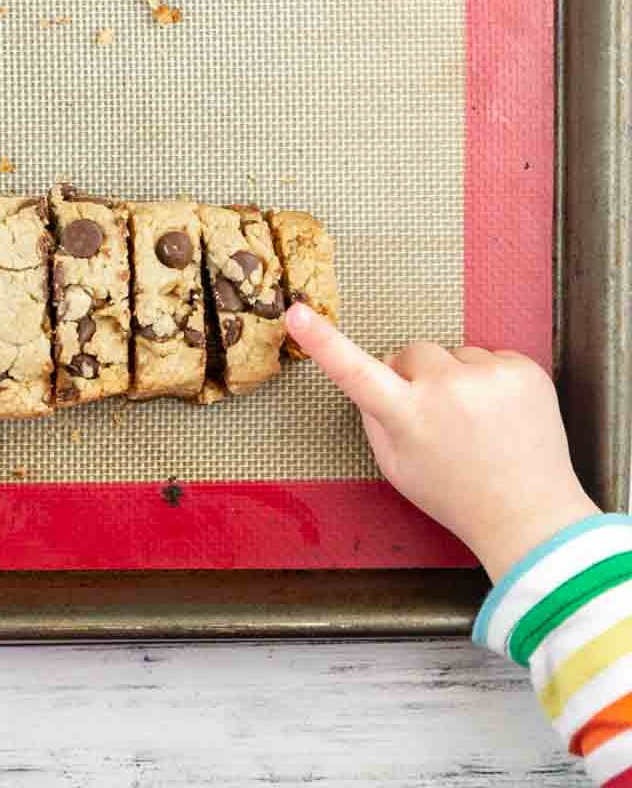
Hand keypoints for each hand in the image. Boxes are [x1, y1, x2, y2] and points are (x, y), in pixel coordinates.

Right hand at [287, 302, 599, 581]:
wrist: (531, 516)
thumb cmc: (456, 496)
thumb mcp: (397, 468)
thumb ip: (376, 417)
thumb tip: (375, 371)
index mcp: (408, 418)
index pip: (355, 371)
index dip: (322, 341)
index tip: (297, 312)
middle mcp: (446, 391)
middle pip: (413, 351)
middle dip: (417, 374)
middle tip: (437, 417)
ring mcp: (489, 377)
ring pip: (456, 355)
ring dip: (459, 379)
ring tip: (478, 424)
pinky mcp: (525, 371)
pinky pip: (493, 358)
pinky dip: (494, 381)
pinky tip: (503, 417)